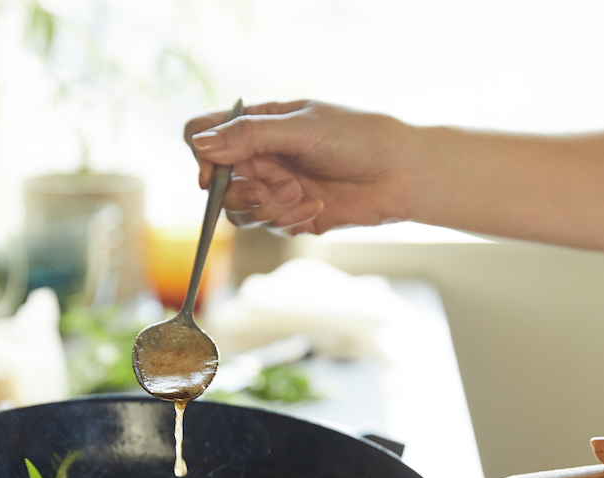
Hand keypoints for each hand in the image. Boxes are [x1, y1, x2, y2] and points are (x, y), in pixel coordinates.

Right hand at [184, 100, 415, 235]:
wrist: (401, 173)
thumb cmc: (358, 137)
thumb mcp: (302, 128)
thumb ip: (251, 136)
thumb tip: (202, 144)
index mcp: (258, 124)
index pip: (203, 136)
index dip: (202, 156)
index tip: (214, 174)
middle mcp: (260, 156)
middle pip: (216, 183)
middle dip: (240, 191)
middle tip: (270, 189)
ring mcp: (273, 187)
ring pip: (238, 211)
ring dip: (265, 208)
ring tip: (300, 195)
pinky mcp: (290, 215)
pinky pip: (268, 226)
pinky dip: (288, 220)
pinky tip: (318, 206)